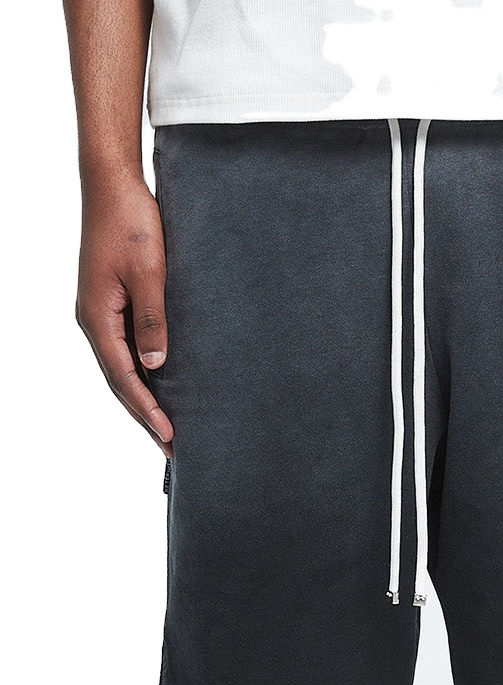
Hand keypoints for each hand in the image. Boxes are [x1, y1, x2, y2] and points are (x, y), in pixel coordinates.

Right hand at [76, 173, 172, 455]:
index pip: (125, 378)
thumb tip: (154, 367)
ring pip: (122, 366)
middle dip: (145, 414)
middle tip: (171, 446)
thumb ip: (152, 320)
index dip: (148, 410)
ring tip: (167, 424)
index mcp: (98, 318)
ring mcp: (102, 312)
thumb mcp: (148, 273)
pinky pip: (127, 347)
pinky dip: (142, 371)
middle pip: (120, 380)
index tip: (170, 437)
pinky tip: (160, 381)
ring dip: (144, 396)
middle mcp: (95, 321)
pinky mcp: (113, 302)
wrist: (114, 186)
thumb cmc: (131, 223)